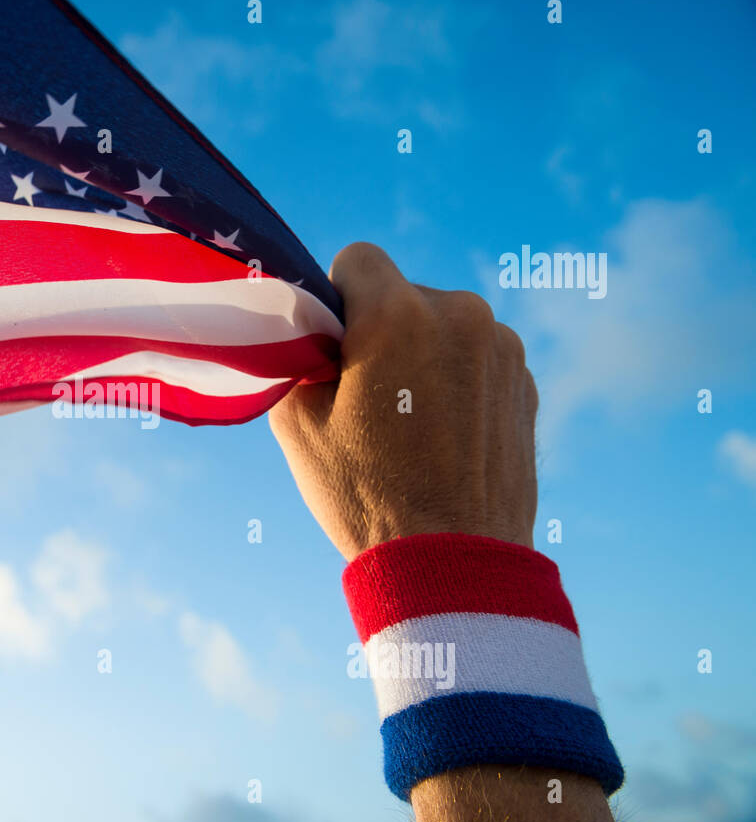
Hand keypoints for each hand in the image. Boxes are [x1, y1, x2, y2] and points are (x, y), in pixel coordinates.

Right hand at [270, 242, 537, 560]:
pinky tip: (444, 438)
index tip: (332, 348)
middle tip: (366, 398)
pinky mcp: (526, 382)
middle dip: (381, 330)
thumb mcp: (295, 422)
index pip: (357, 259)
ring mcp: (502, 347)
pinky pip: (477, 359)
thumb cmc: (365, 494)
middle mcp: (460, 314)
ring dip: (423, 354)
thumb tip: (313, 335)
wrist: (453, 562)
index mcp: (398, 315)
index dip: (335, 299)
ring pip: (443, 326)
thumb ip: (298, 357)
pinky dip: (457, 382)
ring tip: (409, 425)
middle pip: (403, 295)